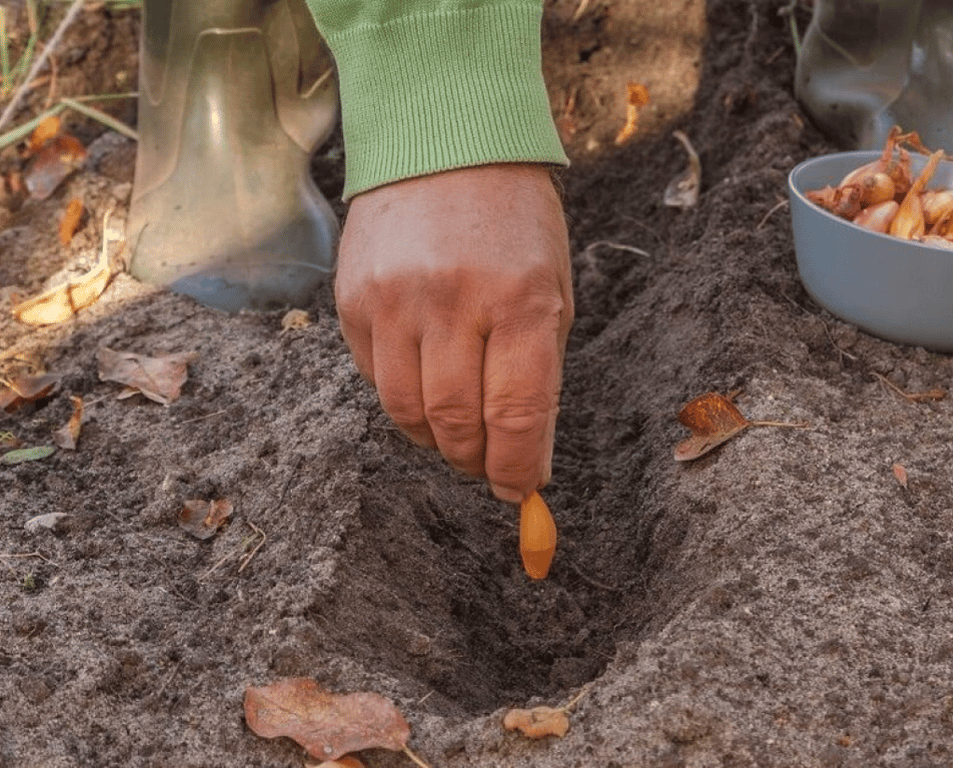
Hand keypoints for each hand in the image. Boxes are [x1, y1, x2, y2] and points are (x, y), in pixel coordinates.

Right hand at [335, 164, 572, 501]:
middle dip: (476, 459)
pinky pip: (376, 378)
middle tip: (488, 466)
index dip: (517, 466)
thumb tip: (525, 454)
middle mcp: (454, 300)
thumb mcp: (553, 287)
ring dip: (436, 440)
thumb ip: (539, 371)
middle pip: (456, 422)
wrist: (446, 141)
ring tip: (457, 436)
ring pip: (408, 411)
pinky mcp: (353, 298)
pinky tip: (425, 383)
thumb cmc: (515, 221)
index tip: (520, 488)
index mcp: (521, 298)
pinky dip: (403, 399)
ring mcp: (395, 299)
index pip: (516, 413)